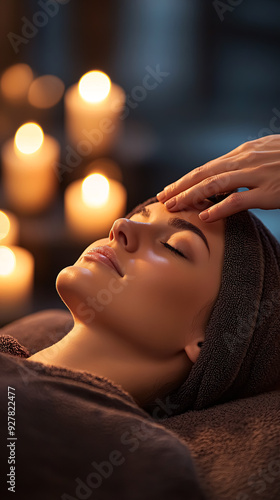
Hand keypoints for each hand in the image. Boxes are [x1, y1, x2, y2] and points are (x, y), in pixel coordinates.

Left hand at [156, 135, 279, 221]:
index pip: (206, 168)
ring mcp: (257, 175)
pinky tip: (205, 216)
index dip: (185, 180)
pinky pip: (239, 200)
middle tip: (161, 200)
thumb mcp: (267, 152)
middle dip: (180, 187)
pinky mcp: (269, 191)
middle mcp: (245, 161)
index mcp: (243, 153)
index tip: (169, 190)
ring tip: (174, 206)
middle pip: (204, 174)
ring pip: (214, 184)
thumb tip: (227, 172)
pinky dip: (219, 208)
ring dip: (190, 196)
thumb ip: (246, 162)